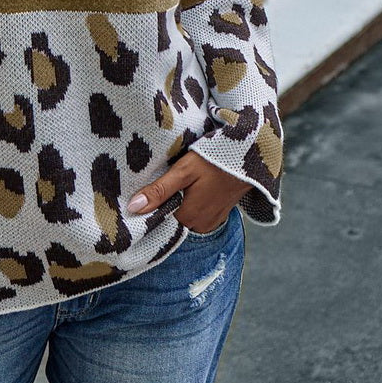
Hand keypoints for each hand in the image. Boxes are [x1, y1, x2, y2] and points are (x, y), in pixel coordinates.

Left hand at [127, 152, 252, 232]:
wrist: (248, 156)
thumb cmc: (214, 160)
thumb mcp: (183, 171)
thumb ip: (159, 190)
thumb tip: (132, 208)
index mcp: (189, 218)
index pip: (159, 222)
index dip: (146, 212)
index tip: (134, 201)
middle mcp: (200, 226)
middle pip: (171, 221)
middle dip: (160, 208)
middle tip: (148, 190)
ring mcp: (211, 221)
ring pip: (183, 218)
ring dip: (174, 206)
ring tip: (164, 189)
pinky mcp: (218, 214)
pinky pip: (196, 215)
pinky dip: (187, 205)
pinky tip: (183, 191)